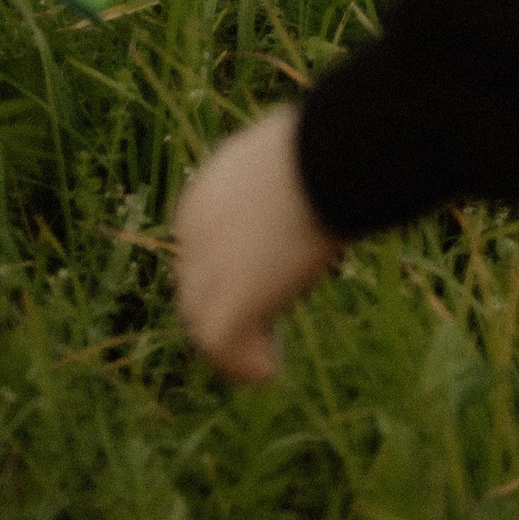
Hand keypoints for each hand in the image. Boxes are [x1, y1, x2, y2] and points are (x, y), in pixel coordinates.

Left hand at [174, 106, 342, 384]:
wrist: (324, 159)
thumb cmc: (323, 147)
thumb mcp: (290, 160)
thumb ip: (284, 183)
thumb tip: (315, 177)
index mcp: (204, 195)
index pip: (199, 250)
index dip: (225, 274)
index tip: (260, 289)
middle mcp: (193, 234)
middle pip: (194, 288)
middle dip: (222, 311)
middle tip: (262, 332)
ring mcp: (205, 270)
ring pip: (202, 322)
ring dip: (231, 346)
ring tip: (266, 363)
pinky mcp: (226, 305)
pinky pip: (222, 347)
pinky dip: (242, 365)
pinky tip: (270, 372)